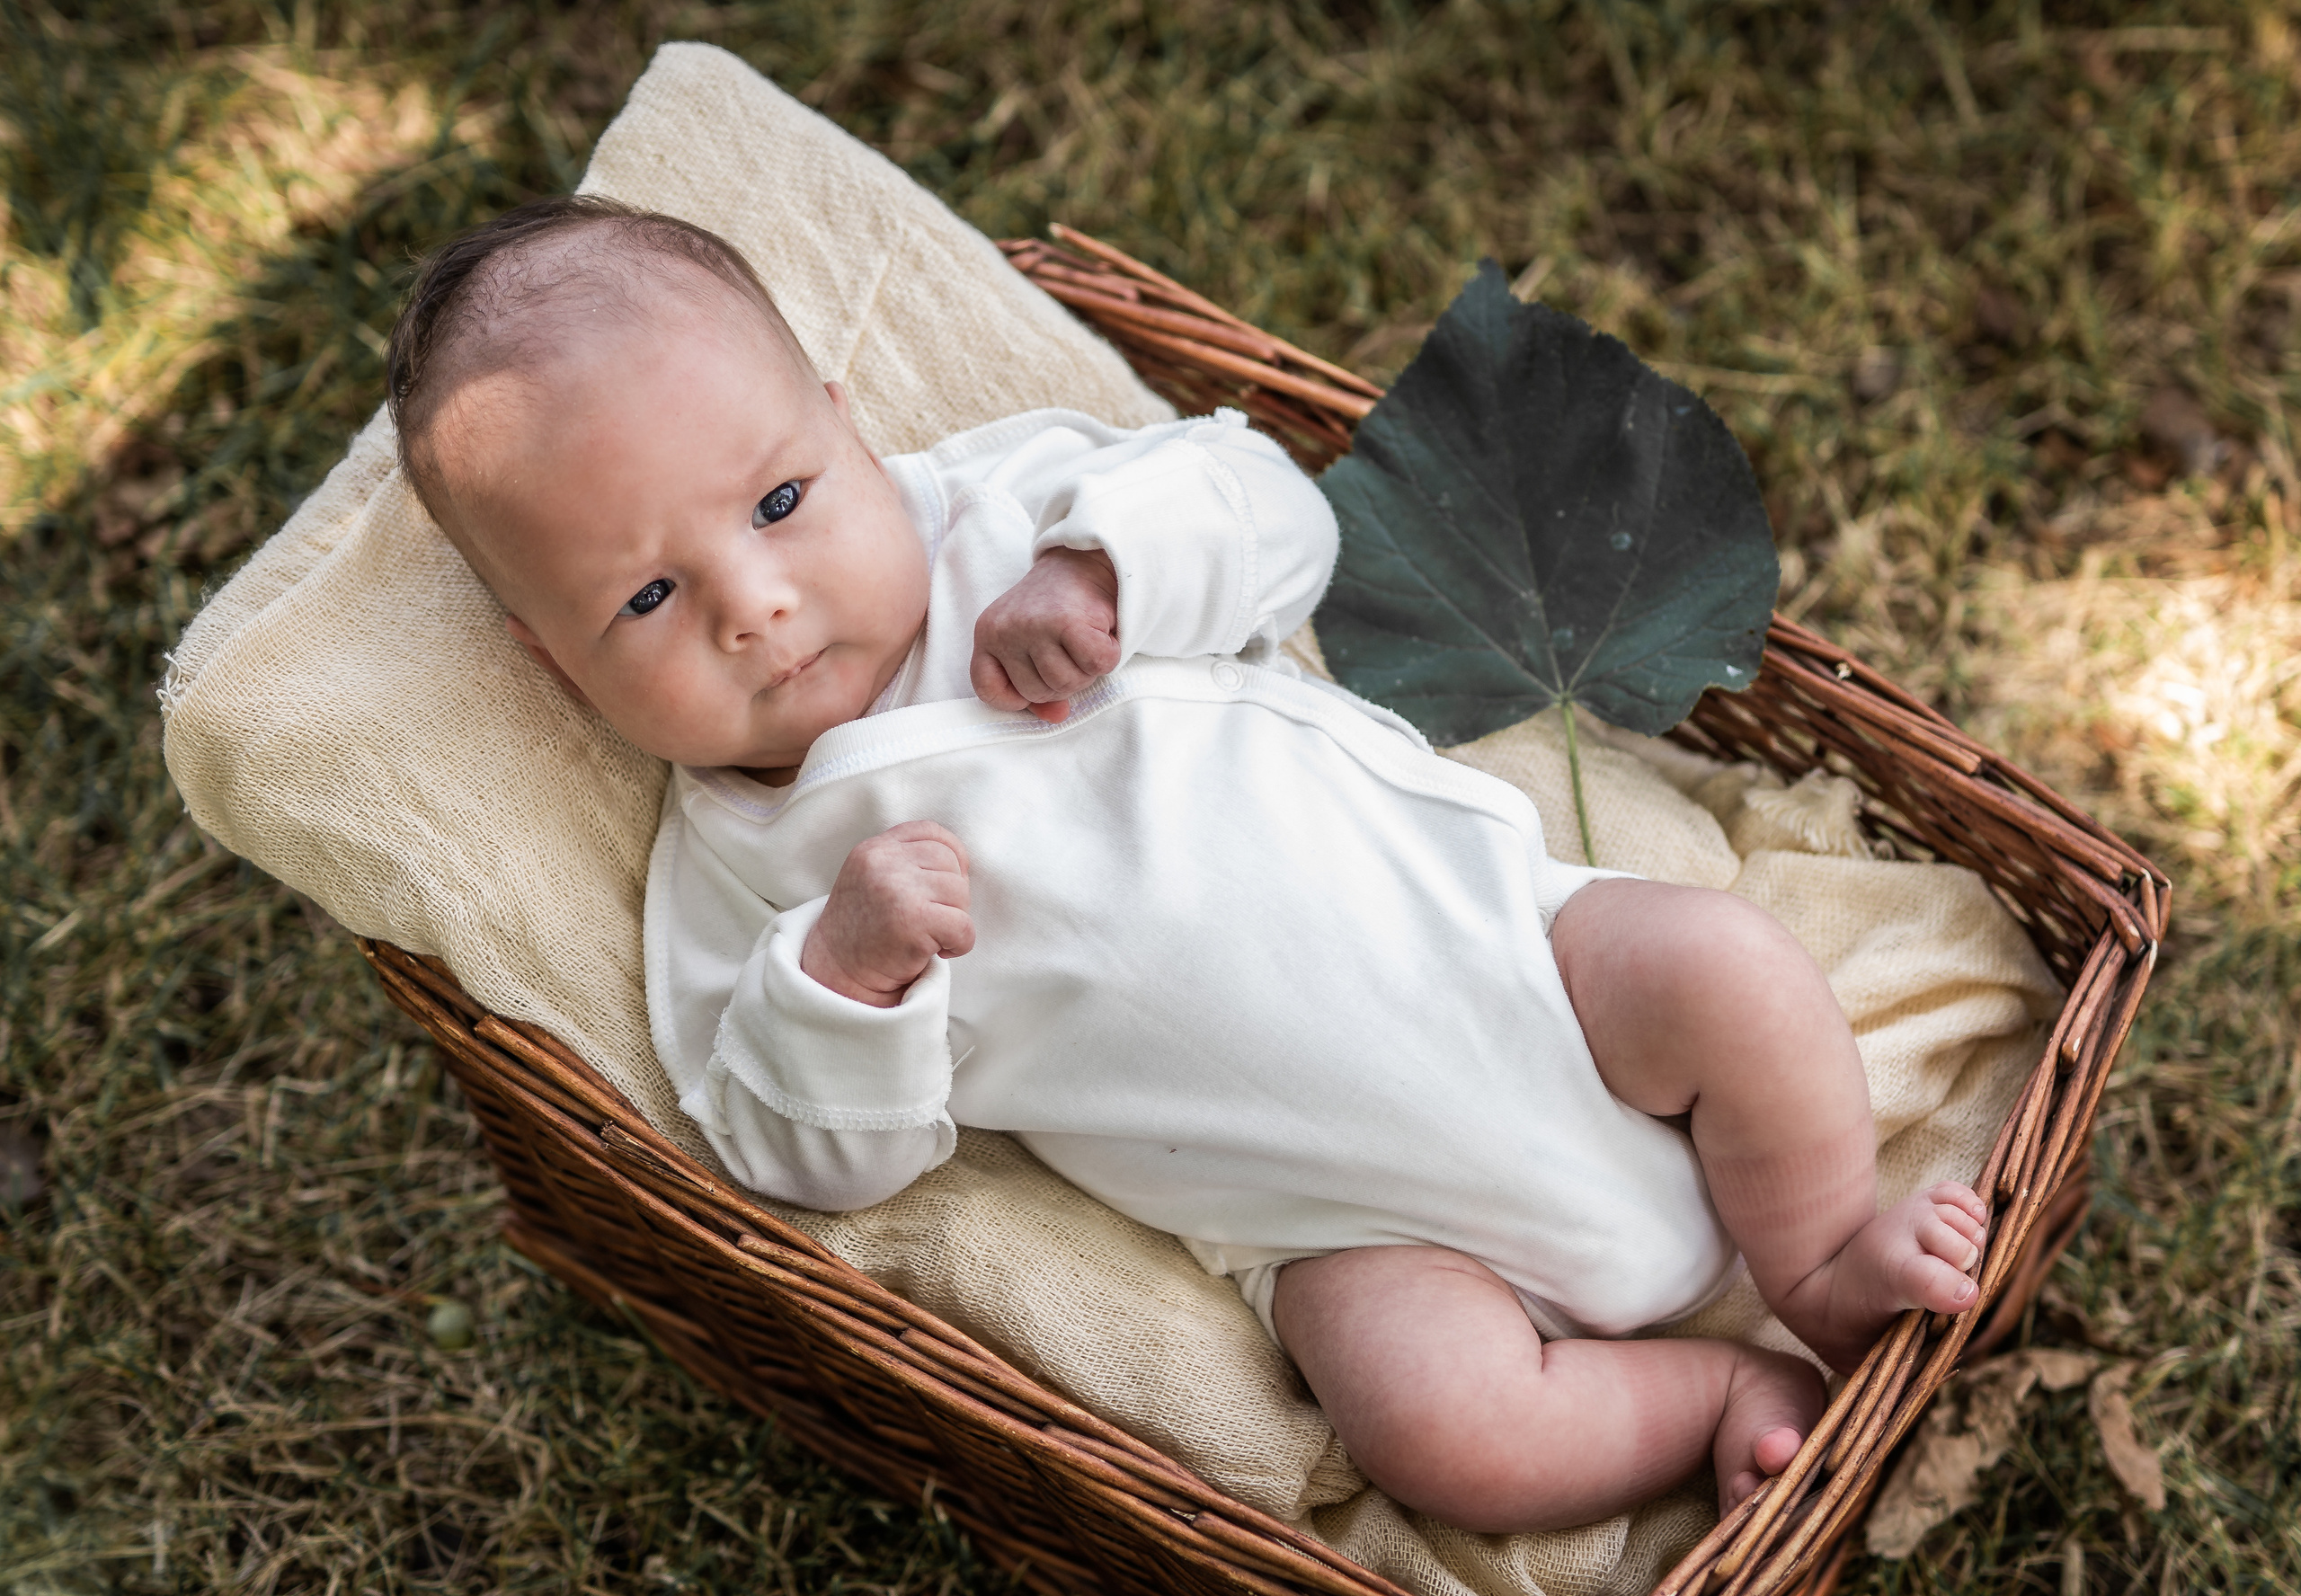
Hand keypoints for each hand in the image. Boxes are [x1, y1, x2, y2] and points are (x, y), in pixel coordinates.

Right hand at [800, 821, 973, 1006]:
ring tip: (932, 935)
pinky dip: (960, 943)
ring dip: (956, 919)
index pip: (931, 832)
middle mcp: (883, 863)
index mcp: (874, 849)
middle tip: (934, 919)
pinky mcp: (912, 922)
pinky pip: (963, 926)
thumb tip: (960, 861)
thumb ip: (904, 860)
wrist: (837, 974)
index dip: (953, 856)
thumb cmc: (862, 929)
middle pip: (950, 863)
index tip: (950, 882)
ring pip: (960, 893)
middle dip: (953, 894)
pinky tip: (939, 951)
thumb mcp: (871, 879)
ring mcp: (897, 890)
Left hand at [971, 547, 1119, 723]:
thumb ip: (1037, 686)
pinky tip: (1103, 634)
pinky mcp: (1068, 621)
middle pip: (1036, 692)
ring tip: (1085, 639)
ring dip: (1086, 669)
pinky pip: (1096, 665)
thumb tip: (1056, 715)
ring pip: (1066, 683)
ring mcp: (1034, 625)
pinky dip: (1108, 656)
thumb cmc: (1058, 607)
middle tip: (1071, 649)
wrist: (1084, 559)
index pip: (987, 690)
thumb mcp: (1033, 645)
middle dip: (1063, 680)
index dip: (1015, 697)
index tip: (1038, 680)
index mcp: (987, 633)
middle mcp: (1004, 629)